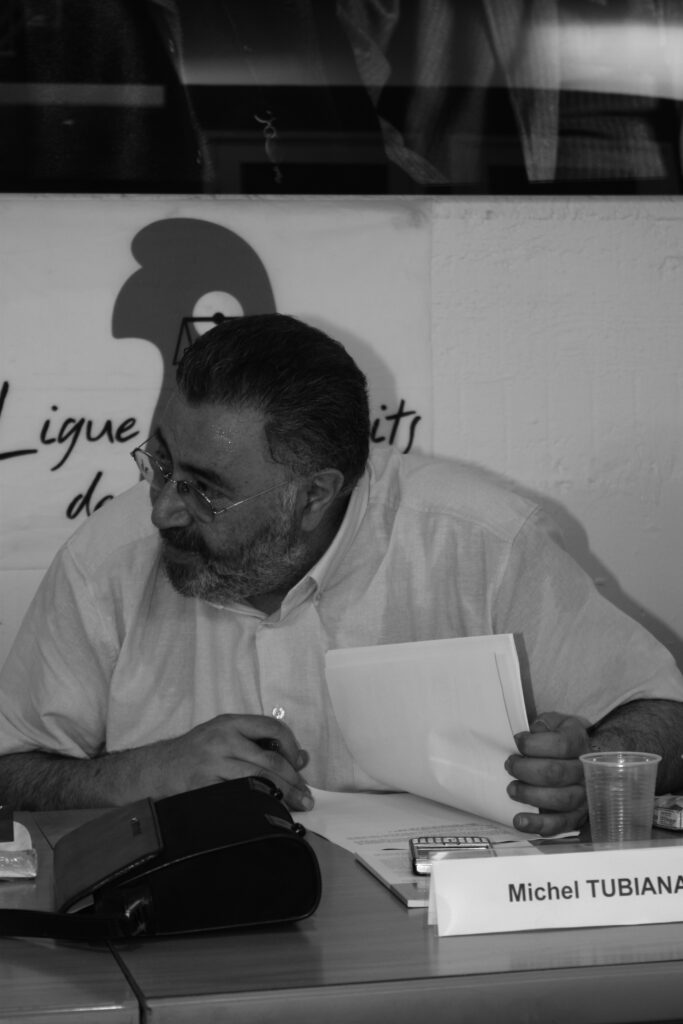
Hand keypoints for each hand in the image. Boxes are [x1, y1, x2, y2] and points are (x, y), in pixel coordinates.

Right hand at [140, 713, 313, 811]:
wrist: (157, 769)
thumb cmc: (196, 753)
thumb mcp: (224, 737)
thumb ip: (258, 744)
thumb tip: (301, 758)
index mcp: (230, 723)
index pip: (272, 727)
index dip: (291, 746)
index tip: (298, 764)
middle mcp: (223, 738)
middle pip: (270, 760)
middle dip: (294, 780)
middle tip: (306, 796)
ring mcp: (213, 762)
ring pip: (260, 779)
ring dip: (283, 795)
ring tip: (297, 805)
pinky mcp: (205, 785)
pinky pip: (241, 795)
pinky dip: (260, 803)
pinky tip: (270, 810)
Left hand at [504, 712, 590, 835]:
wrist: (574, 758)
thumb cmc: (556, 739)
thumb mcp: (552, 723)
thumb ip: (544, 724)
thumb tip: (534, 731)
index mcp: (579, 742)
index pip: (561, 744)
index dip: (534, 744)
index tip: (516, 741)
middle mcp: (586, 770)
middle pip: (556, 773)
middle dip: (526, 770)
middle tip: (509, 765)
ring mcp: (583, 795)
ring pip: (560, 799)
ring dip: (530, 795)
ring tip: (511, 789)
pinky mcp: (576, 816)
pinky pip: (560, 824)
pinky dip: (539, 825)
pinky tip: (520, 821)